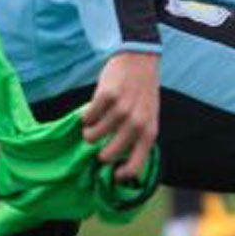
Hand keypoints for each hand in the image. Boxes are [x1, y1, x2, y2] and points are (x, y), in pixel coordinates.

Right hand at [84, 51, 160, 183]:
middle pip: (108, 155)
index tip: (111, 173)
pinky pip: (87, 117)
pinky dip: (86, 116)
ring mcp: (122, 109)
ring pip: (93, 136)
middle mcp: (137, 123)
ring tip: (95, 123)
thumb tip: (117, 163)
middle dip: (99, 152)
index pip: (136, 166)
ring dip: (90, 132)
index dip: (120, 175)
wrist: (140, 60)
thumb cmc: (142, 94)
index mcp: (149, 132)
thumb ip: (136, 137)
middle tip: (98, 141)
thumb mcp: (148, 117)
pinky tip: (93, 110)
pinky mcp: (107, 96)